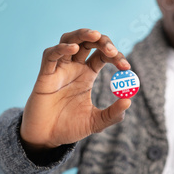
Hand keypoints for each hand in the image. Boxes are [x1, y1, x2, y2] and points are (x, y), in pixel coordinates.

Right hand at [20, 29, 130, 151]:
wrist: (46, 138)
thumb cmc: (69, 127)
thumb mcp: (95, 122)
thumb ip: (112, 114)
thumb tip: (129, 100)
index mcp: (87, 74)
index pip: (103, 55)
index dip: (116, 57)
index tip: (126, 68)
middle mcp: (73, 67)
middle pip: (88, 42)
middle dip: (102, 41)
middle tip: (112, 51)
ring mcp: (59, 69)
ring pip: (69, 40)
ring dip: (82, 34)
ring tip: (96, 35)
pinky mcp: (45, 75)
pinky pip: (51, 55)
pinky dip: (61, 48)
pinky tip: (74, 49)